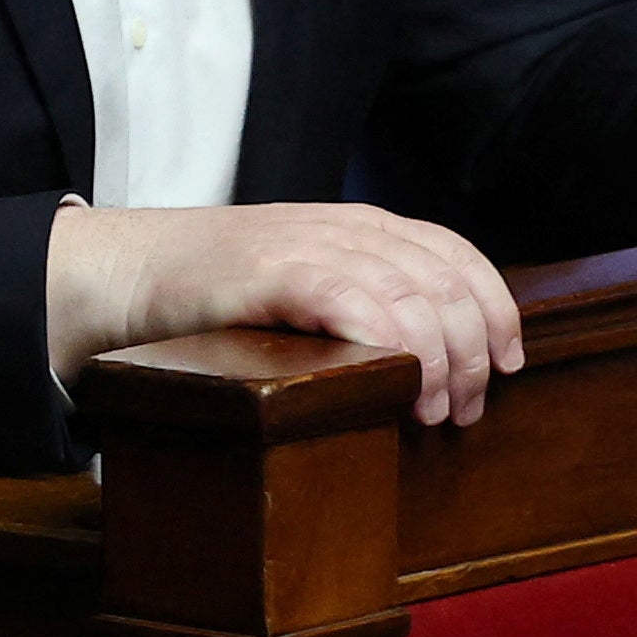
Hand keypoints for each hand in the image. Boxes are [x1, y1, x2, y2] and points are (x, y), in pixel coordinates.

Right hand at [45, 202, 523, 422]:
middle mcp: (350, 227)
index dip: (496, 310)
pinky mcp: (276, 272)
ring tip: (434, 412)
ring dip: (439, 363)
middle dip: (473, 353)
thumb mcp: (308, 277)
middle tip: (467, 409)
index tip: (510, 363)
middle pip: (447, 285)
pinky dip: (390, 344)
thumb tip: (435, 353)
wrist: (127, 269)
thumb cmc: (219, 289)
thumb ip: (367, 295)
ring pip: (413, 297)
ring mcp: (313, 245)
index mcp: (366, 224)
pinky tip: (397, 383)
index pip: (458, 256)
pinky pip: (355, 302)